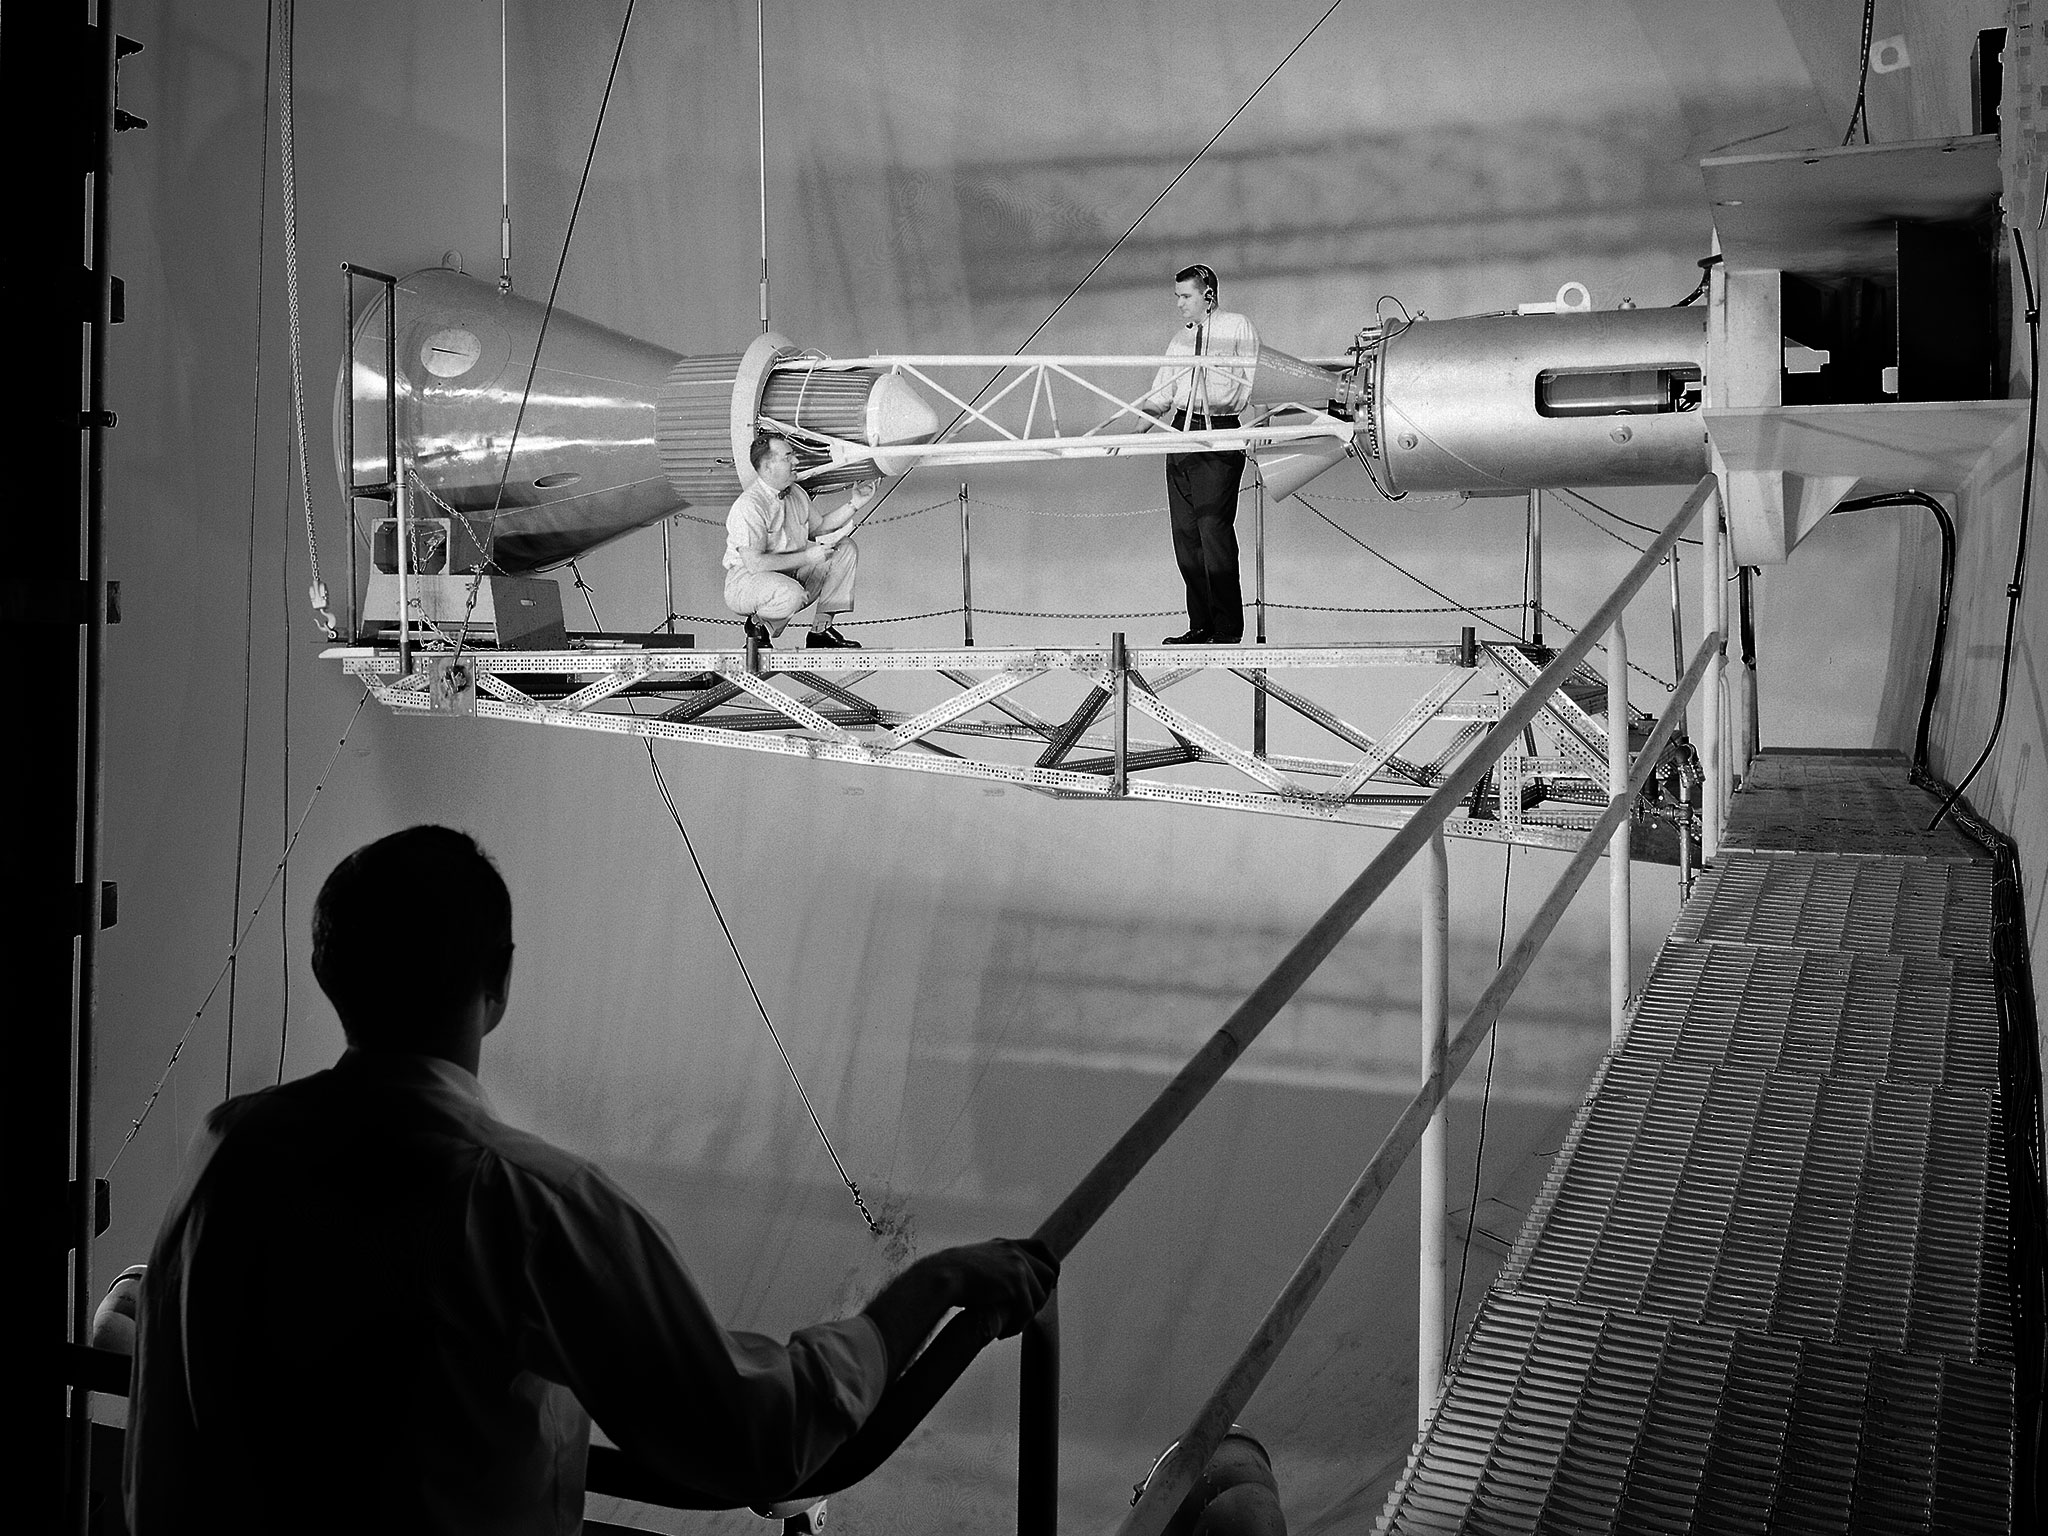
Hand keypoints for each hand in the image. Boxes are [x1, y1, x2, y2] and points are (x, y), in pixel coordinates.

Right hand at [803, 542, 833, 568]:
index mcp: (821, 547)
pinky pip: (827, 558)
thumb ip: (818, 544)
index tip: (835, 544)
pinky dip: (826, 557)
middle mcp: (824, 552)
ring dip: (829, 554)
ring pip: (829, 555)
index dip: (833, 544)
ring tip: (824, 554)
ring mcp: (824, 557)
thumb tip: (820, 542)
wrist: (807, 558)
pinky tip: (821, 557)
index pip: (830, 545)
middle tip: (834, 549)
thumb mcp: (814, 546)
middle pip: (831, 550)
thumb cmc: (809, 552)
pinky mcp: (824, 560)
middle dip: (833, 549)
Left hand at [848, 479, 879, 509]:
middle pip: (876, 485)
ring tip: (879, 479)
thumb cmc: (855, 497)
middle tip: (880, 477)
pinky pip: (874, 490)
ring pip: (876, 487)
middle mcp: (869, 491)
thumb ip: (855, 484)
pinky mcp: (871, 495)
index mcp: (867, 489)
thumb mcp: (855, 489)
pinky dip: (874, 487)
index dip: (874, 480)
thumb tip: (855, 481)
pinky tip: (874, 483)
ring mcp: (870, 493)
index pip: (872, 483)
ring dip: (878, 483)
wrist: (855, 502)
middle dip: (878, 481)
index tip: (876, 476)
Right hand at [861, 1236, 1059, 1372]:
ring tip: (1010, 1327)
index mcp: (1006, 1244)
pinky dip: (1017, 1326)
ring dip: (1026, 1316)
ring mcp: (1017, 1267)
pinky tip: (1002, 1333)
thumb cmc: (949, 1275)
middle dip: (1042, 1295)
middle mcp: (1015, 1252)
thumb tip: (1000, 1285)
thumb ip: (992, 1267)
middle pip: (1048, 1273)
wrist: (940, 1276)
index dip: (1051, 1264)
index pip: (1041, 1247)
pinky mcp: (1015, 1285)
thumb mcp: (975, 1262)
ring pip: (1040, 1297)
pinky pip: (1027, 1312)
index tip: (1051, 1281)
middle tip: (1026, 1313)